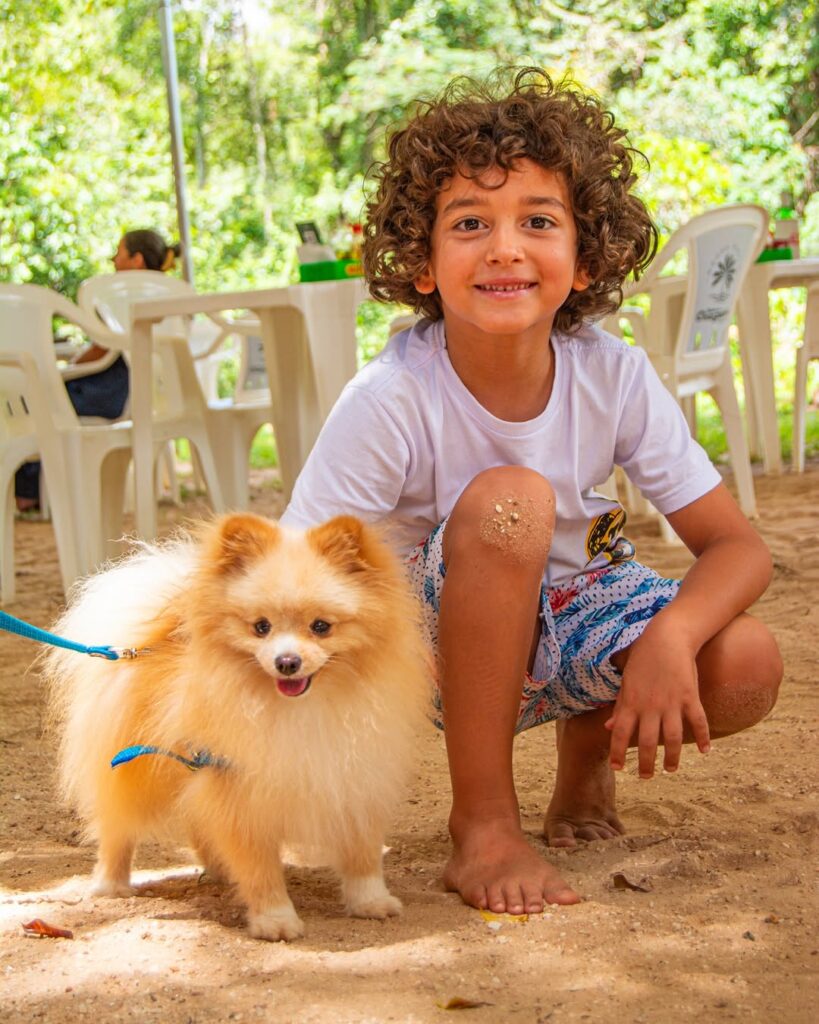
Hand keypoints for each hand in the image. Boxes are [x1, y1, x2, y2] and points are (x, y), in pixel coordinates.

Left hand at [605, 622, 710, 778]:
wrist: (667, 636)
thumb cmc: (643, 658)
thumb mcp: (626, 681)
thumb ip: (620, 706)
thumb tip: (609, 727)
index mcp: (631, 701)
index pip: (620, 733)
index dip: (617, 752)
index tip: (618, 768)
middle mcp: (650, 705)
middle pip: (647, 742)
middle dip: (646, 763)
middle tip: (646, 777)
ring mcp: (671, 702)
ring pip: (672, 738)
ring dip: (672, 757)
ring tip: (670, 769)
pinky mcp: (690, 696)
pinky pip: (698, 721)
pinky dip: (702, 737)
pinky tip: (705, 751)